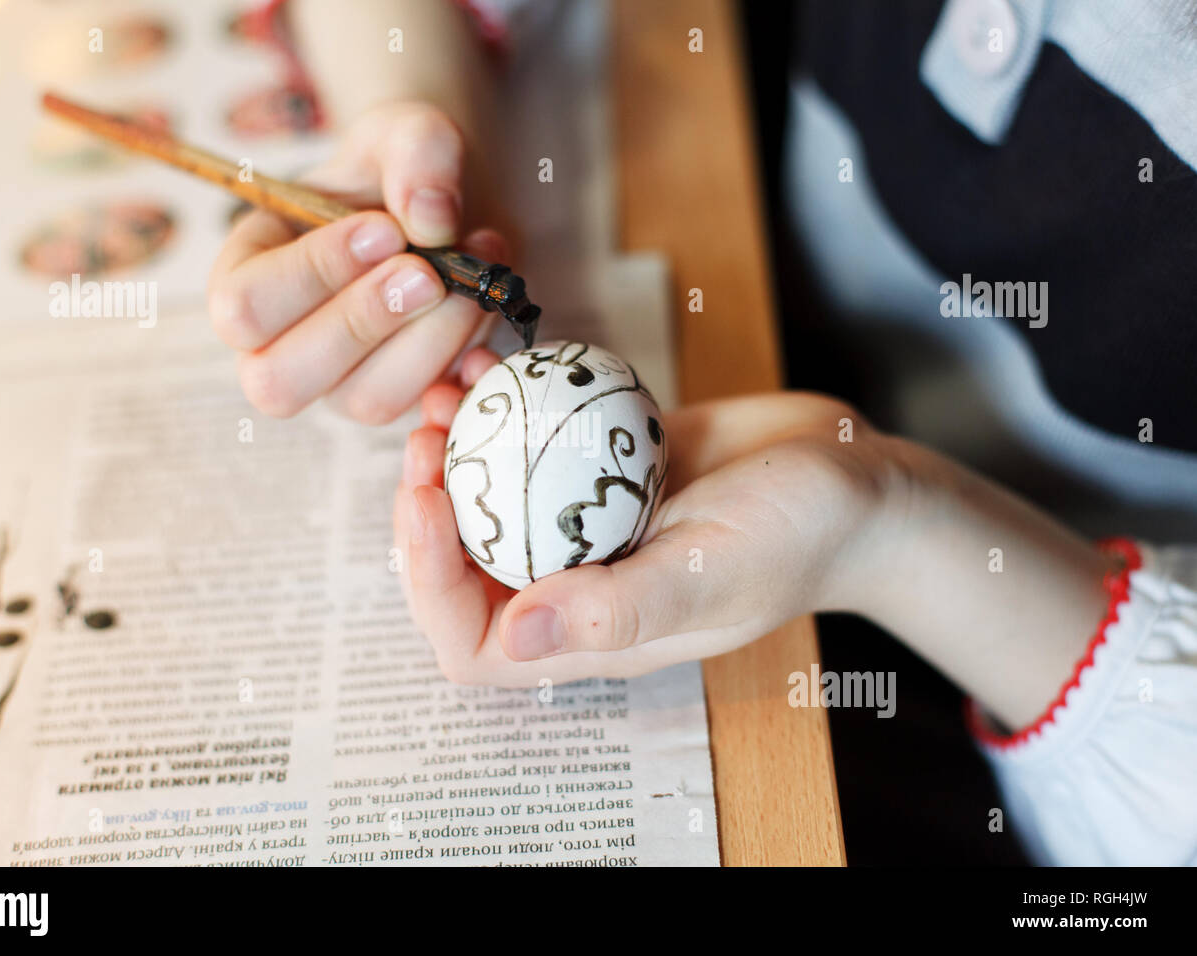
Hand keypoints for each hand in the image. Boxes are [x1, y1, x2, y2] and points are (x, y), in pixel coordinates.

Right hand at [207, 101, 510, 423]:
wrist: (455, 209)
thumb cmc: (405, 170)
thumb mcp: (409, 131)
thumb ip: (418, 152)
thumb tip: (429, 219)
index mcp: (249, 270)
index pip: (243, 307)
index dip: (312, 275)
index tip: (384, 229)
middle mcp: (279, 343)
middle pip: (279, 381)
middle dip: (362, 323)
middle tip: (426, 273)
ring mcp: (338, 383)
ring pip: (363, 401)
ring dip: (428, 343)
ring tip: (469, 278)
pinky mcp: (399, 398)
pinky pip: (425, 406)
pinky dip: (464, 364)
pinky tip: (485, 310)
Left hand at [394, 351, 908, 685]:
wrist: (853, 475)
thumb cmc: (800, 536)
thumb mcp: (715, 572)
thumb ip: (620, 608)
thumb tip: (513, 634)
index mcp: (594, 633)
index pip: (475, 643)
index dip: (428, 582)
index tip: (429, 498)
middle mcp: (577, 584)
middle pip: (462, 569)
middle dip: (427, 507)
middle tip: (427, 433)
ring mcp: (587, 525)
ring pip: (489, 501)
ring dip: (456, 450)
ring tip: (449, 388)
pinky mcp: (602, 469)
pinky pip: (531, 446)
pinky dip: (502, 408)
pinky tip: (492, 361)